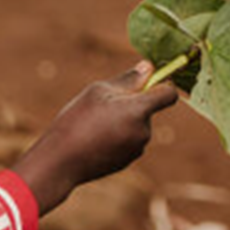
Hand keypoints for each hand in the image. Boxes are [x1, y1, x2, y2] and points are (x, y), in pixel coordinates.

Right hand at [13, 63, 179, 214]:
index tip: (151, 80)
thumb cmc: (76, 120)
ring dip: (123, 120)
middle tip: (104, 104)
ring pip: (137, 125)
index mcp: (139, 110)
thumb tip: (149, 68)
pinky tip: (95, 139)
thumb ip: (128, 80)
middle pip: (148, 109)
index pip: (169, 93)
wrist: (60, 162)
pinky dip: (118, 136)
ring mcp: (137, 148)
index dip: (164, 83)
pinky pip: (128, 140)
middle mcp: (144, 131)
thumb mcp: (98, 91)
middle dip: (133, 103)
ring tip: (95, 123)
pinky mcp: (127, 161)